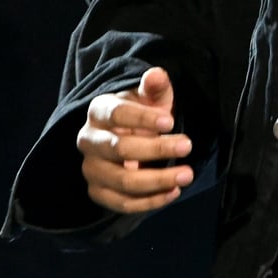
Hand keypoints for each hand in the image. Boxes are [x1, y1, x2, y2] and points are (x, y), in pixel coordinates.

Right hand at [76, 67, 192, 214]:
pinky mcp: (98, 193)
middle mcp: (88, 140)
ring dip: (157, 180)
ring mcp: (91, 169)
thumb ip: (153, 86)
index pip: (117, 114)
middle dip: (156, 149)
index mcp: (99, 111)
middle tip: (188, 145)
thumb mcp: (150, 96)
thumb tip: (157, 74)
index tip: (171, 121)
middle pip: (119, 149)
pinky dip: (150, 201)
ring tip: (187, 174)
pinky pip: (122, 203)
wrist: (128, 137)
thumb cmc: (142, 114)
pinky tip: (174, 192)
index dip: (143, 118)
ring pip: (122, 181)